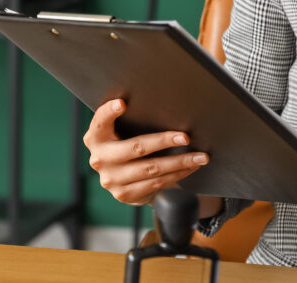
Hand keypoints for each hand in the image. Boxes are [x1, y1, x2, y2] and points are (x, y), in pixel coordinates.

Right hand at [83, 98, 208, 205]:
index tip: (123, 103)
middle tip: (186, 136)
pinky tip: (191, 167)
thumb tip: (167, 105)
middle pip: (136, 147)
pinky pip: (157, 183)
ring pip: (152, 168)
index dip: (109, 112)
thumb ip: (132, 120)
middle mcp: (100, 159)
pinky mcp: (124, 194)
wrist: (124, 181)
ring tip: (200, 156)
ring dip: (180, 162)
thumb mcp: (123, 131)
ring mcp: (111, 179)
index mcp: (96, 138)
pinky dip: (177, 174)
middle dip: (164, 141)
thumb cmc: (128, 144)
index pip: (100, 122)